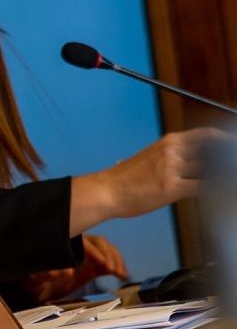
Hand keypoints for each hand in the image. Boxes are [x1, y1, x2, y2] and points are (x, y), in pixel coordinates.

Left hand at [20, 234, 128, 301]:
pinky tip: (122, 276)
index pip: (82, 242)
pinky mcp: (91, 267)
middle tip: (112, 269)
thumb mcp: (34, 278)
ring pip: (105, 249)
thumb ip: (46, 273)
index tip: (102, 263)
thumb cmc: (31, 281)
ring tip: (120, 274)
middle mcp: (75, 247)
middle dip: (108, 253)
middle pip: (98, 242)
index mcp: (62, 245)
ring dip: (115, 259)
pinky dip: (116, 267)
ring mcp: (85, 256)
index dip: (93, 251)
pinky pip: (107, 262)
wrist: (34, 289)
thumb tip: (66, 273)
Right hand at [71, 127, 228, 233]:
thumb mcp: (150, 159)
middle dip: (228, 159)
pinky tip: (221, 193)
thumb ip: (173, 158)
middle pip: (213, 151)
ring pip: (212, 169)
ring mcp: (172, 168)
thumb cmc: (125, 180)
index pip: (206, 136)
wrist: (105, 191)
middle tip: (232, 167)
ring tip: (228, 179)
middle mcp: (172, 151)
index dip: (226, 140)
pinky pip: (205, 187)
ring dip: (225, 175)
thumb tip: (194, 165)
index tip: (233, 146)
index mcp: (169, 142)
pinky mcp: (172, 187)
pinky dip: (217, 190)